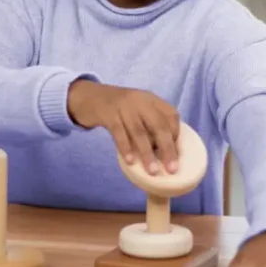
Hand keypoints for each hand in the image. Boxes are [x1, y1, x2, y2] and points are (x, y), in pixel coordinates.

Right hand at [66, 79, 180, 174]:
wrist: (89, 96)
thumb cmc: (118, 108)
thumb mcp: (137, 109)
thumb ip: (150, 124)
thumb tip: (165, 152)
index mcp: (150, 99)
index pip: (170, 115)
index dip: (176, 134)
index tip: (177, 153)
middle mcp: (139, 100)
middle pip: (158, 125)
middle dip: (167, 148)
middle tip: (172, 169)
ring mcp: (123, 106)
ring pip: (139, 131)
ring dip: (147, 153)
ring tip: (153, 171)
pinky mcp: (107, 113)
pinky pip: (119, 132)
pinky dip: (126, 147)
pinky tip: (130, 161)